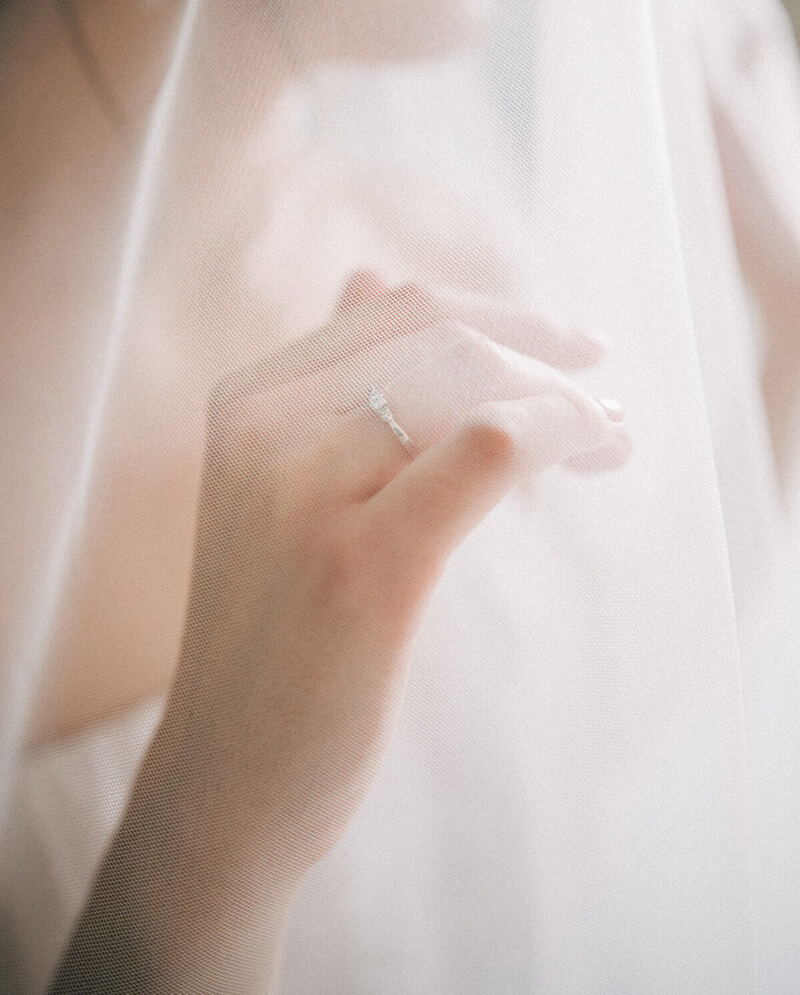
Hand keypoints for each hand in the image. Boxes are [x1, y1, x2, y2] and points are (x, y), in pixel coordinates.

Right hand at [160, 271, 631, 890]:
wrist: (229, 776)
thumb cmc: (276, 637)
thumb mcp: (284, 490)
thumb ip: (330, 387)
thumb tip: (375, 276)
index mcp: (248, 402)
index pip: (400, 311)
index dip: (505, 321)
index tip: (571, 356)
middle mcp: (266, 429)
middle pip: (445, 336)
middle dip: (546, 360)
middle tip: (604, 411)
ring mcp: (305, 492)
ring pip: (472, 379)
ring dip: (564, 402)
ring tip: (608, 440)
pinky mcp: (361, 564)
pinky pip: (488, 445)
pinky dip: (555, 433)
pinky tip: (587, 457)